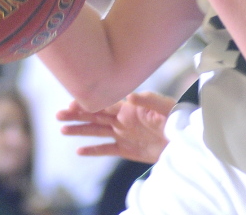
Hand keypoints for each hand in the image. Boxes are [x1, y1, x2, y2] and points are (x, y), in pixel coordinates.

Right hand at [57, 92, 175, 163]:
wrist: (186, 138)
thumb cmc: (177, 117)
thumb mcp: (165, 107)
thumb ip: (148, 100)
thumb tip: (129, 95)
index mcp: (130, 107)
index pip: (104, 104)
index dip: (88, 103)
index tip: (72, 103)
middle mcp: (124, 119)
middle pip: (96, 116)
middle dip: (77, 115)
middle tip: (58, 115)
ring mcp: (125, 134)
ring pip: (97, 131)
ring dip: (80, 131)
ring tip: (62, 129)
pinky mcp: (128, 150)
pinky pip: (107, 149)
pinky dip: (93, 150)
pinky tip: (79, 151)